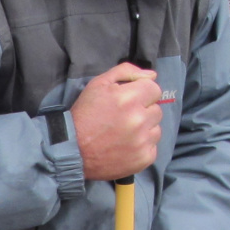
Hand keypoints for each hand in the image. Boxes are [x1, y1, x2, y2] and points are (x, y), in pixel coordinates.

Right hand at [71, 63, 163, 182]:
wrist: (72, 149)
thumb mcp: (99, 84)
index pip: (154, 89)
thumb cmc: (85, 114)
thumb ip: (126, 72)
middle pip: (157, 110)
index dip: (142, 93)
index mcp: (129, 98)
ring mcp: (143, 141)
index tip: (129, 101)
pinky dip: (142, 147)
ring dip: (145, 130)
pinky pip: (153, 148)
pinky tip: (126, 146)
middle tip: (124, 118)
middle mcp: (139, 120)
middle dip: (143, 111)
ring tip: (125, 133)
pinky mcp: (144, 158)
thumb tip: (152, 76)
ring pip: (156, 129)